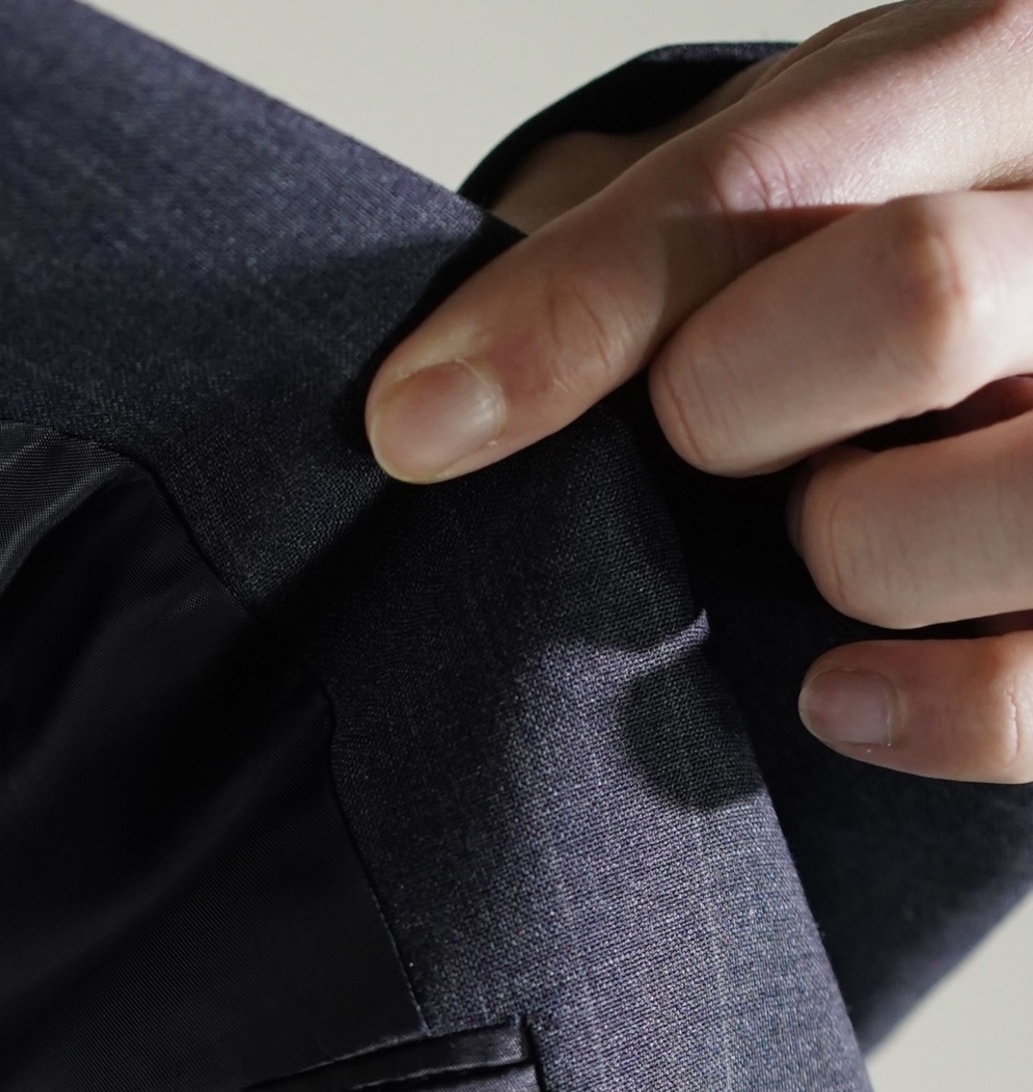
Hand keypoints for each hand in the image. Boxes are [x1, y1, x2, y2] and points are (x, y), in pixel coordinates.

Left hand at [365, 2, 1032, 781]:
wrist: (1008, 332)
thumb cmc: (858, 261)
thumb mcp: (751, 186)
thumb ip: (620, 251)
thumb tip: (427, 414)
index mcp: (993, 73)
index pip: (776, 177)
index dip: (578, 310)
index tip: (424, 420)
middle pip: (923, 299)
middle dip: (743, 404)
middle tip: (706, 439)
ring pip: (1000, 497)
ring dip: (856, 543)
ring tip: (825, 525)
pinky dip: (920, 709)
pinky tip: (837, 688)